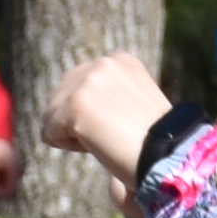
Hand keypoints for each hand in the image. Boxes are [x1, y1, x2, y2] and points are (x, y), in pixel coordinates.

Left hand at [37, 52, 172, 187]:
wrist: (167, 157)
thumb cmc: (156, 142)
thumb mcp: (136, 103)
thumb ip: (110, 95)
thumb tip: (79, 108)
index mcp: (121, 60)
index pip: (82, 83)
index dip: (95, 112)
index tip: (120, 126)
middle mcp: (104, 63)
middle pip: (61, 94)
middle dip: (76, 121)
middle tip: (110, 137)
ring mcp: (88, 82)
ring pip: (52, 114)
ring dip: (71, 134)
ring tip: (104, 141)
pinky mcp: (75, 105)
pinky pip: (49, 132)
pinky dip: (66, 146)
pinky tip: (95, 148)